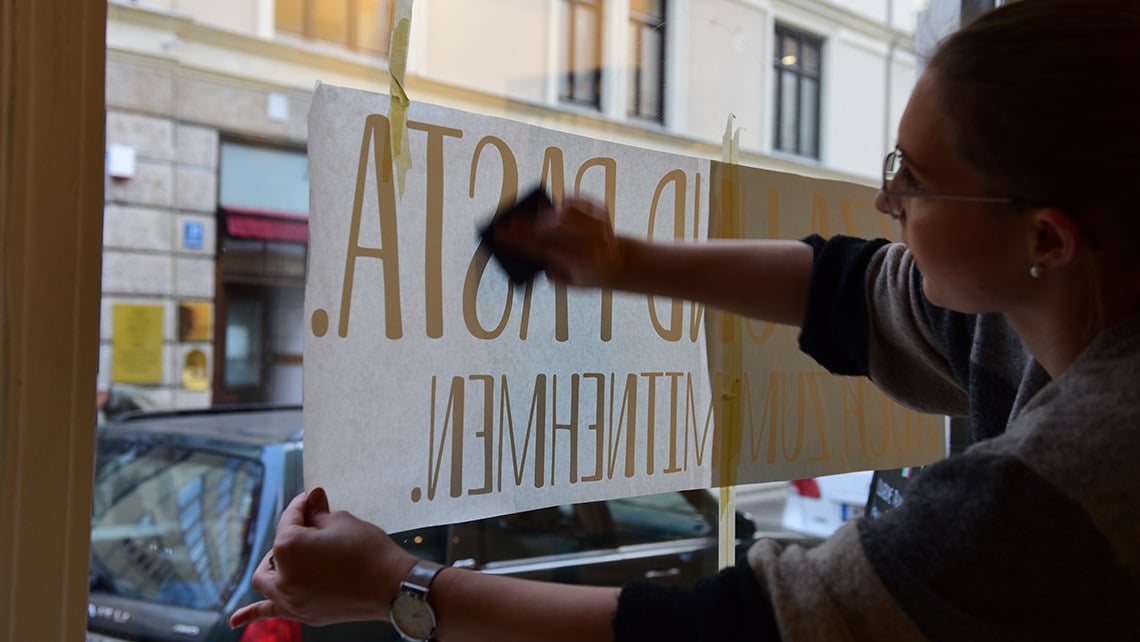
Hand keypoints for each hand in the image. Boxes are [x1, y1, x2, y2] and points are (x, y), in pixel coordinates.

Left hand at [229, 487, 416, 628]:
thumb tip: (312, 501)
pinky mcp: (303, 613)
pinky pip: (268, 612)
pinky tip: (233, 621)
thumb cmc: (369, 551)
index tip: (314, 498)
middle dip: (290, 536)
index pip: (290, 519)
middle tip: (313, 528)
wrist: (392, 586)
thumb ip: (318, 513)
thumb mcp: (342, 521)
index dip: (303, 505)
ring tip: (284, 560)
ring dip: (274, 567)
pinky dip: (250, 614)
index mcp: (289, 546)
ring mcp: (290, 598)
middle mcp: (283, 575)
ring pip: (267, 580)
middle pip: (277, 550)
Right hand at [496, 196, 624, 287]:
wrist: (623, 263)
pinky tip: (555, 206)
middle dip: (530, 223)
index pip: (544, 248)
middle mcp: (593, 242)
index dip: (520, 240)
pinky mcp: (603, 210)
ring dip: (546, 213)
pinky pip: (578, 200)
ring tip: (533, 215)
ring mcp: (600, 223)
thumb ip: (551, 273)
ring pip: (565, 211)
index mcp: (583, 263)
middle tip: (511, 221)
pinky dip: (563, 202)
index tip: (501, 233)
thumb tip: (530, 248)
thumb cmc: (591, 273)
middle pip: (554, 227)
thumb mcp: (573, 283)